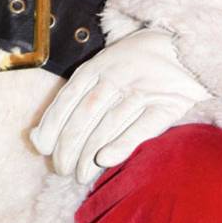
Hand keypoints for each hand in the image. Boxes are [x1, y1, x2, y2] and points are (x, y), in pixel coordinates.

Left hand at [31, 28, 210, 184]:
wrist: (184, 46)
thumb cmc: (134, 63)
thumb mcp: (102, 68)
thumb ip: (74, 98)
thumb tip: (36, 138)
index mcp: (97, 66)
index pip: (68, 98)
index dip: (53, 125)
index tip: (43, 149)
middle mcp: (116, 76)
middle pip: (85, 115)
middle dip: (69, 146)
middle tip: (62, 170)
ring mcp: (142, 89)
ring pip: (108, 124)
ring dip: (89, 153)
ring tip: (80, 176)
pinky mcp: (167, 104)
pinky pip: (142, 127)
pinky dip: (122, 144)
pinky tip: (106, 160)